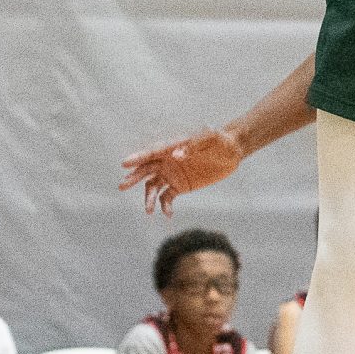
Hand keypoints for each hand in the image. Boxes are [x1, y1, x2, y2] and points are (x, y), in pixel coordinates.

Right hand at [121, 126, 248, 214]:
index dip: (138, 157)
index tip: (125, 163)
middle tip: (122, 186)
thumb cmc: (220, 140)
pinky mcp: (180, 186)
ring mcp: (172, 174)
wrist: (232, 152)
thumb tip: (177, 155)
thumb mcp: (210, 139)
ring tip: (148, 211)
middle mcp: (168, 160)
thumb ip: (193, 146)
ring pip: (153, 186)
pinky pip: (167, 197)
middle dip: (134, 178)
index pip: (152, 152)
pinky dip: (165, 206)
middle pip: (146, 169)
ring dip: (149, 198)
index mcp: (172, 146)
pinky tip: (168, 214)